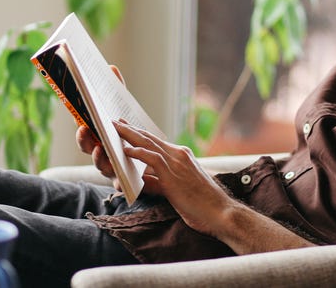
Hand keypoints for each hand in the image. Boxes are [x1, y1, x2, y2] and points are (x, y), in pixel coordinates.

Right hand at [75, 65, 124, 187]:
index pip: (84, 130)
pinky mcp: (124, 182)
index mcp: (98, 136)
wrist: (149, 162)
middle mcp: (101, 153)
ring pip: (100, 166)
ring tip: (100, 149)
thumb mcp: (124, 111)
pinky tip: (122, 185)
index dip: (80, 126)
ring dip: (98, 159)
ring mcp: (111, 168)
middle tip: (84, 129)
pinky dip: (119, 185)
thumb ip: (117, 90)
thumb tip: (112, 67)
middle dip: (84, 140)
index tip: (80, 119)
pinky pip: (119, 186)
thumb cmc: (130, 134)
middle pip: (87, 148)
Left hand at [113, 120, 235, 236]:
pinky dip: (138, 152)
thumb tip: (144, 182)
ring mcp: (177, 164)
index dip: (139, 134)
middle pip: (150, 138)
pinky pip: (152, 159)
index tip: (126, 127)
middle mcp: (179, 155)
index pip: (156, 141)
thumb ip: (161, 182)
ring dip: (129, 135)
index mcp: (182, 156)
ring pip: (149, 144)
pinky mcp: (173, 176)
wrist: (222, 213)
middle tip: (114, 122)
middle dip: (130, 129)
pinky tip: (125, 149)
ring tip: (114, 129)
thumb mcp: (179, 190)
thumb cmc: (203, 205)